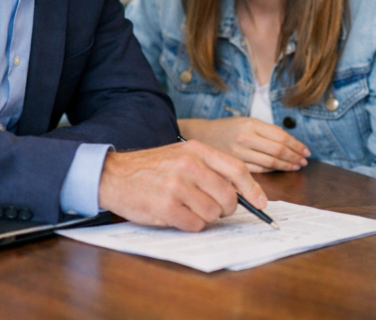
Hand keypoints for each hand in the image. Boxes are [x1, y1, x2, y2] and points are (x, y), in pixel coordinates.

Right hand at [97, 139, 266, 231]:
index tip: (261, 203)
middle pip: (228, 196)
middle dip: (228, 208)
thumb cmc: (151, 168)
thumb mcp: (182, 155)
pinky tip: (179, 216)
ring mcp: (177, 186)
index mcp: (197, 150)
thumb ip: (209, 168)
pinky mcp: (166, 206)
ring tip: (191, 209)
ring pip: (213, 213)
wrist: (114, 174)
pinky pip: (195, 224)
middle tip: (218, 210)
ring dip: (207, 217)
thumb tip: (240, 191)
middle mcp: (189, 166)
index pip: (236, 169)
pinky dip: (192, 225)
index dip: (253, 189)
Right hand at [179, 117, 310, 172]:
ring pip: (269, 163)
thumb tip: (291, 144)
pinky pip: (257, 171)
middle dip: (294, 157)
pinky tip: (278, 171)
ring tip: (295, 166)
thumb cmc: (227, 129)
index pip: (281, 136)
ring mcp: (238, 153)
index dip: (296, 145)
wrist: (200, 135)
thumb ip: (266, 132)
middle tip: (304, 161)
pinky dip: (271, 172)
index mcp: (250, 124)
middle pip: (277, 151)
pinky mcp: (233, 165)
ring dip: (286, 166)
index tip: (306, 151)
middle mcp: (245, 138)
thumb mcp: (246, 122)